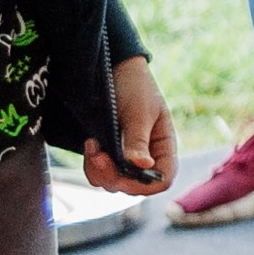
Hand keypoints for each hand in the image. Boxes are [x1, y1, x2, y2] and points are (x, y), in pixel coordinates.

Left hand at [83, 55, 174, 195]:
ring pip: (112, 182)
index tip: (125, 171)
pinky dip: (91, 164)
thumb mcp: (139, 112)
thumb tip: (142, 166)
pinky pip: (99, 173)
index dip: (145, 183)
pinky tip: (90, 143)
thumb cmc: (134, 86)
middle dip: (113, 175)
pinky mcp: (107, 155)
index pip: (162, 179)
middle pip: (133, 186)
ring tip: (92, 145)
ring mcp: (125, 158)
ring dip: (99, 170)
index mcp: (163, 147)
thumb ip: (138, 140)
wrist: (112, 68)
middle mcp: (146, 157)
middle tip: (98, 155)